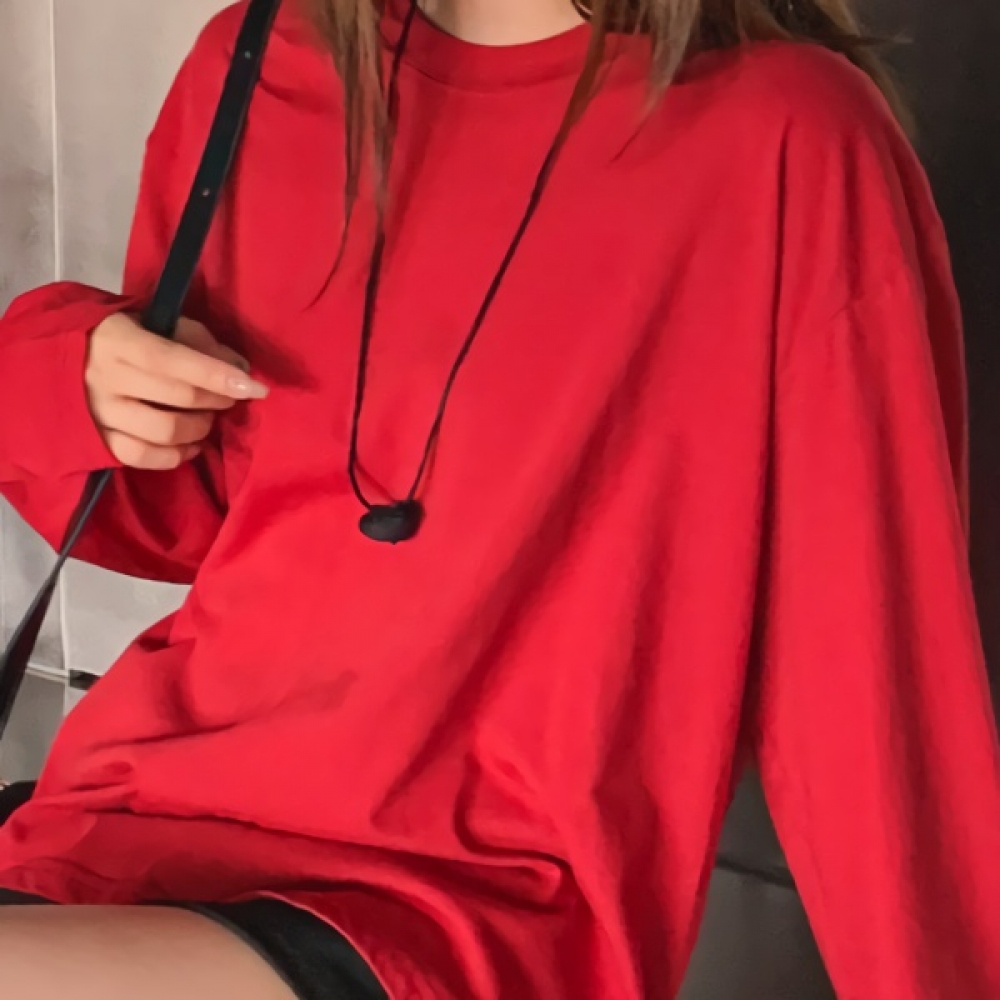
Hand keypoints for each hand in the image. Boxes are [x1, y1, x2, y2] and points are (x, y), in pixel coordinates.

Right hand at [85, 313, 268, 469]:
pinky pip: (142, 457)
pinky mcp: (98, 441)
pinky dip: (175, 456)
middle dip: (216, 399)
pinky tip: (191, 446)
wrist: (62, 361)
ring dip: (198, 428)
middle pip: (177, 396)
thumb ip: (199, 342)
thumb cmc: (123, 339)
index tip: (256, 387)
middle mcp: (106, 377)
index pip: (176, 360)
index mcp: (120, 340)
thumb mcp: (157, 325)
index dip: (218, 375)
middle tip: (229, 397)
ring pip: (163, 431)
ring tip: (207, 419)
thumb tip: (240, 367)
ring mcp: (99, 412)